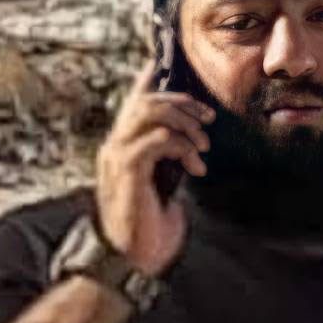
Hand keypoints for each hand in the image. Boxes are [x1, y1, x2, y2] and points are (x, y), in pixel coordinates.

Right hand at [94, 58, 214, 276]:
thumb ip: (167, 162)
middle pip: (146, 100)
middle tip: (208, 119)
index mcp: (121, 148)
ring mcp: (118, 157)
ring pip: (151, 113)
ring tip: (203, 146)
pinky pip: (157, 139)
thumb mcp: (162, 187)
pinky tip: (196, 166)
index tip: (161, 60)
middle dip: (182, 102)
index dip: (147, 79)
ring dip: (186, 124)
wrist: (131, 262)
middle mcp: (115, 147)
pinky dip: (183, 147)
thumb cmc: (148, 229)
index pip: (132, 102)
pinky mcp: (128, 171)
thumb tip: (189, 145)